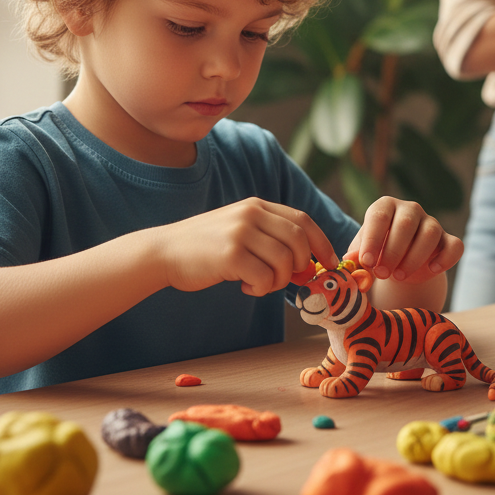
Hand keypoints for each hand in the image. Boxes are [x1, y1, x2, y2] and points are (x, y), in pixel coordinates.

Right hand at [158, 198, 337, 297]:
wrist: (164, 251)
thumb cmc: (206, 246)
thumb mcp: (240, 228)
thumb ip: (270, 236)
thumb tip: (308, 261)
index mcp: (257, 205)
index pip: (303, 220)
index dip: (322, 243)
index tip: (330, 263)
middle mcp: (251, 214)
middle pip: (300, 241)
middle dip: (302, 265)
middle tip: (288, 279)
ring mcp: (241, 233)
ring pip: (286, 261)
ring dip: (279, 281)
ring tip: (260, 284)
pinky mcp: (230, 255)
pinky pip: (265, 277)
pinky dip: (261, 288)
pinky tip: (245, 287)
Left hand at [345, 197, 461, 283]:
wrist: (399, 263)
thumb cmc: (376, 253)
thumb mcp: (364, 253)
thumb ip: (357, 255)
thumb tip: (350, 260)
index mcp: (385, 206)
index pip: (379, 216)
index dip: (372, 239)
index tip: (366, 262)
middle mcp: (410, 209)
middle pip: (405, 224)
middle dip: (392, 252)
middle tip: (382, 274)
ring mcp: (432, 223)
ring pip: (430, 234)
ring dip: (414, 258)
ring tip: (399, 277)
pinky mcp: (448, 240)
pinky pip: (454, 245)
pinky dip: (445, 259)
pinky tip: (431, 270)